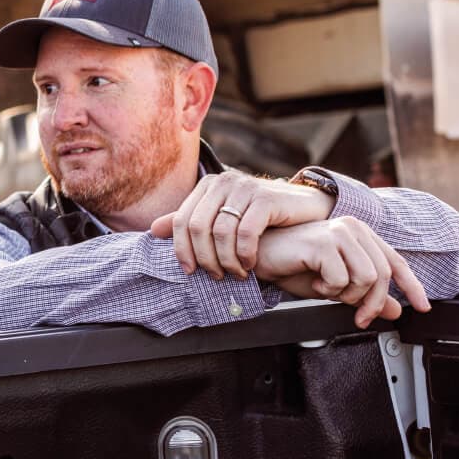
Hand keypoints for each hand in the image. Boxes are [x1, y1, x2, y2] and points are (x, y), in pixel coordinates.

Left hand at [150, 170, 336, 279]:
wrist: (304, 206)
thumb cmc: (260, 216)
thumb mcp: (223, 217)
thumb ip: (191, 221)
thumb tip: (154, 230)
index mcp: (207, 185)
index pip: (181, 220)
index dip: (181, 249)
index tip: (190, 271)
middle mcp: (222, 182)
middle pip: (197, 227)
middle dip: (204, 258)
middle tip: (216, 276)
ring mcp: (244, 188)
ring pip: (220, 232)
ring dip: (226, 260)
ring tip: (235, 273)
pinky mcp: (265, 198)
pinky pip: (246, 233)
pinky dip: (244, 254)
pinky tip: (250, 264)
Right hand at [254, 218, 430, 327]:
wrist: (259, 257)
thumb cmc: (291, 266)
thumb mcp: (335, 286)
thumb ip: (364, 294)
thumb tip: (394, 309)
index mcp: (359, 234)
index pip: (395, 261)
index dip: (412, 286)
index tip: (422, 307)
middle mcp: (353, 228)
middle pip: (381, 275)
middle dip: (371, 304)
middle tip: (359, 318)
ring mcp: (338, 232)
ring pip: (366, 278)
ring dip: (346, 295)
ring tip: (326, 289)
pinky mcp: (323, 243)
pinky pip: (341, 279)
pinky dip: (328, 289)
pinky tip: (313, 281)